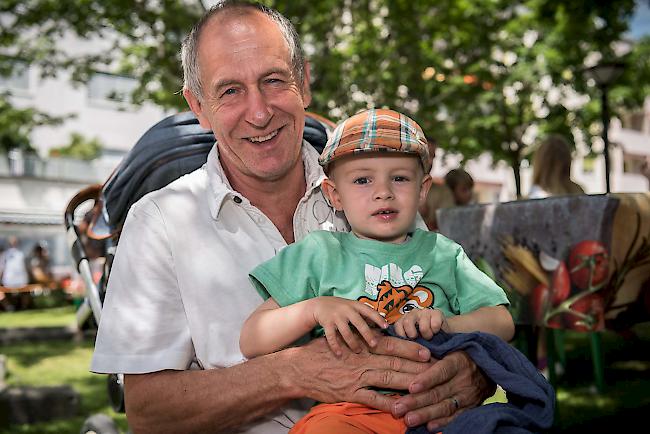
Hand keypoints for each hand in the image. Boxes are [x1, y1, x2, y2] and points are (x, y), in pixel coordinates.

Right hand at [288, 332, 431, 412]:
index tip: (428, 350)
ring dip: (409, 382)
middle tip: (437, 368)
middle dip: (417, 365)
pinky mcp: (350, 393)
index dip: (410, 348)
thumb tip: (379, 338)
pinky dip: (389, 404)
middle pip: (395, 362)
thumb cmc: (320, 352)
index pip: (391, 345)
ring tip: (427, 385)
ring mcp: (357, 377)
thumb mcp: (342, 340)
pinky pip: (373, 399)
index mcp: (361, 345)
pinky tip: (403, 407)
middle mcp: (362, 359)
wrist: (298, 368)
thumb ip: (361, 340)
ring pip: (389, 379)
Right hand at [309, 297, 387, 355]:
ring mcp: (336, 316)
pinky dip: (335, 346)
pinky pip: (331, 337)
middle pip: (359, 323)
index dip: (378, 318)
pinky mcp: (327, 323)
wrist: (320, 304)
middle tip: (374, 345)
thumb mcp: (353, 307)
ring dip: (353, 343)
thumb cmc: (342, 308)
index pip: (369, 311)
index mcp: (355, 305)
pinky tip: (339, 354)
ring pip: (346, 332)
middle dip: (367, 334)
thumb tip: (383, 325)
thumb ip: (365, 315)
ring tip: (358, 351)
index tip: (386, 327)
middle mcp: (346, 310)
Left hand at [392, 350, 495, 430]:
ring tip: (409, 419)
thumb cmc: (462, 356)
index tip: (411, 386)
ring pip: (445, 407)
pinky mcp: (472, 408)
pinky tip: (429, 427)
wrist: (490, 369)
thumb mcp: (452, 349)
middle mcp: (464, 380)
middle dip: (417, 402)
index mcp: (458, 361)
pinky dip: (442, 423)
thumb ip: (433, 355)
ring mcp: (469, 396)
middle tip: (399, 408)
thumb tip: (407, 356)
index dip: (426, 379)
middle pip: (438, 392)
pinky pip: (456, 417)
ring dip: (425, 414)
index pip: (441, 371)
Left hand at [394, 308, 448, 339]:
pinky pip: (435, 325)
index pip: (398, 325)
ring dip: (427, 335)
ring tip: (429, 337)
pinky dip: (436, 331)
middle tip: (419, 340)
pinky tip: (436, 331)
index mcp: (404, 320)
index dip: (402, 335)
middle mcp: (413, 313)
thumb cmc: (425, 339)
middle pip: (407, 322)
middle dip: (413, 335)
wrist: (443, 333)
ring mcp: (424, 312)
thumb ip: (405, 342)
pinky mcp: (437, 312)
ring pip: (423, 327)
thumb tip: (400, 348)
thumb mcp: (413, 341)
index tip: (408, 342)